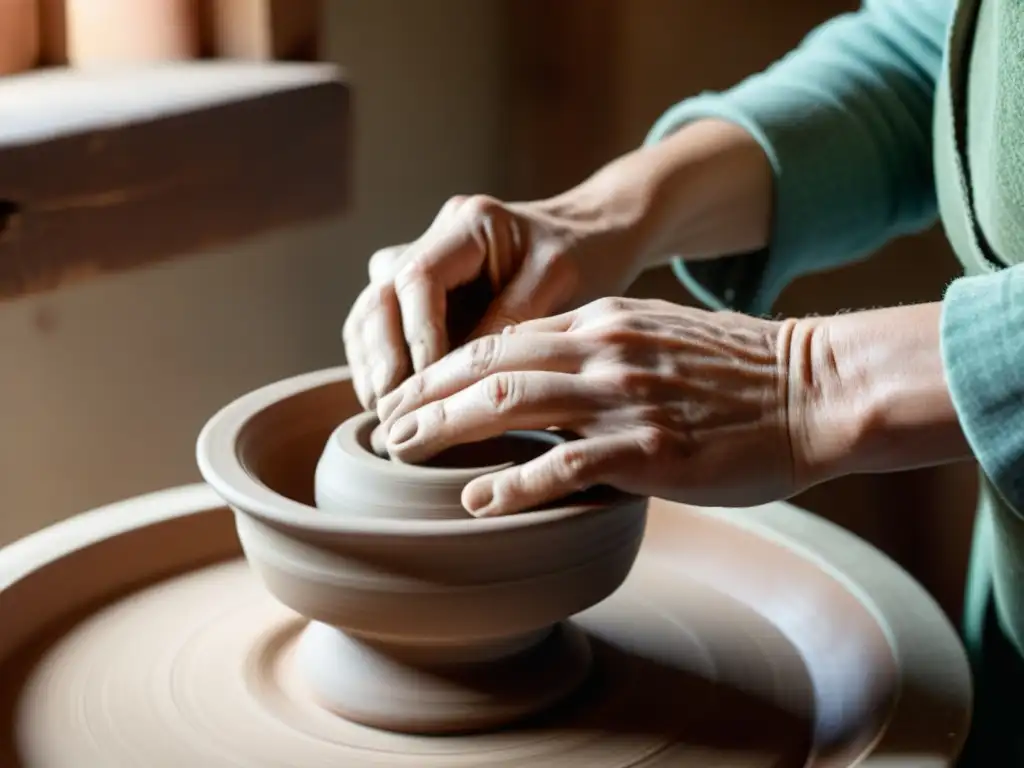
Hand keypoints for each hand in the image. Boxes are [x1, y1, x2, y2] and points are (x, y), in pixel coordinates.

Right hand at [343, 192, 651, 409]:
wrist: (595, 238)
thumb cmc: (587, 258)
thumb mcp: (560, 284)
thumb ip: (511, 319)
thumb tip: (459, 375)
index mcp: (470, 224)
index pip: (419, 277)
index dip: (416, 334)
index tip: (430, 384)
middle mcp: (437, 237)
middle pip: (381, 293)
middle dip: (381, 355)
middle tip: (391, 408)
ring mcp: (425, 261)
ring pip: (372, 310)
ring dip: (370, 362)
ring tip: (381, 412)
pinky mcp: (424, 293)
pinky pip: (383, 325)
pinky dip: (377, 362)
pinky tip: (384, 401)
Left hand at [375, 297, 812, 516]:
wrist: (814, 389)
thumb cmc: (739, 371)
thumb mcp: (659, 336)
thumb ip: (600, 347)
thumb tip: (548, 372)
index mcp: (603, 320)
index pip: (501, 336)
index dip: (445, 364)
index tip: (411, 388)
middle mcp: (602, 350)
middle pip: (489, 364)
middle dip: (426, 393)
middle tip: (385, 421)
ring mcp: (623, 399)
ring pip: (509, 404)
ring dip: (447, 429)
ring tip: (403, 453)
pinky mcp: (649, 449)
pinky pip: (563, 466)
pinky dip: (513, 483)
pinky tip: (476, 501)